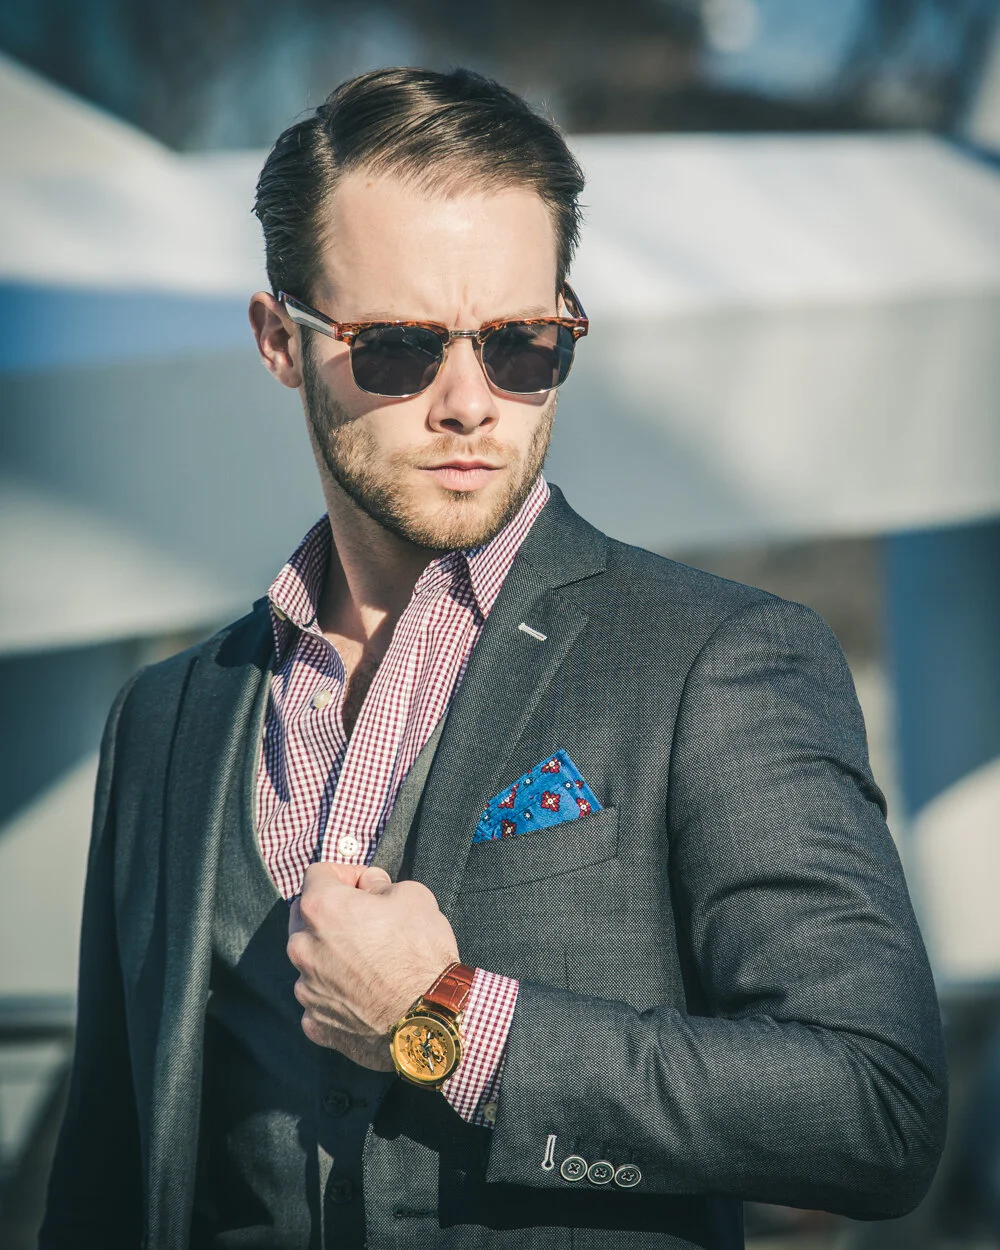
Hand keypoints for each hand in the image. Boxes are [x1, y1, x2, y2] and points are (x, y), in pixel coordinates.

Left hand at [287, 862, 459, 1069]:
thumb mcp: (412, 896)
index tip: (365, 885)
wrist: (428, 1022)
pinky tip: (365, 993)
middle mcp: (302, 946)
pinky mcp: (313, 1022)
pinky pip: (319, 997)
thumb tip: (368, 885)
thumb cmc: (420, 954)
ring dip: (331, 954)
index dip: (345, 874)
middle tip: (365, 921)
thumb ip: (379, 883)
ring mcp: (305, 988)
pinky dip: (336, 992)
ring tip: (368, 962)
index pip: (318, 873)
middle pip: (305, 916)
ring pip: (310, 959)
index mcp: (322, 908)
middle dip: (331, 913)